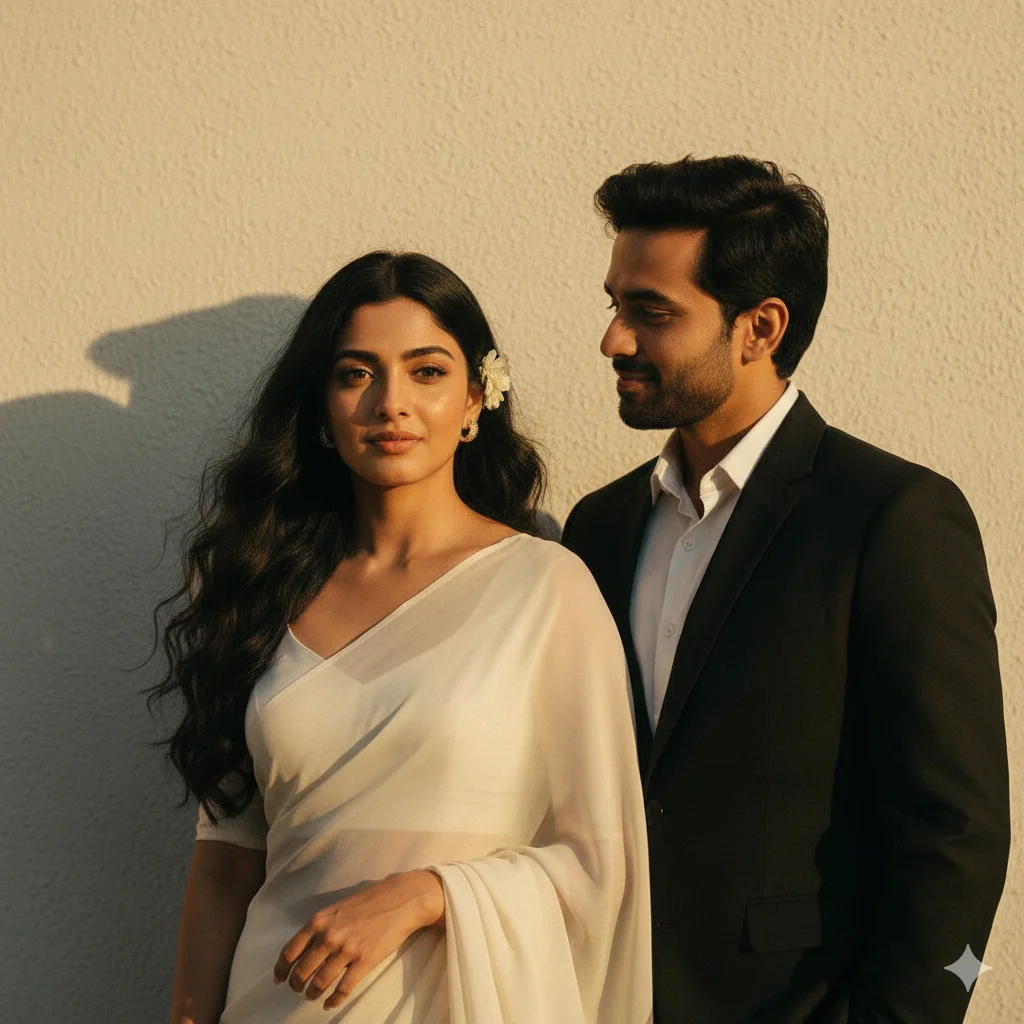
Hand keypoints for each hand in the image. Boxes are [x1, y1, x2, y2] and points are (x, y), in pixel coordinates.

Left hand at [273, 869, 444, 1009]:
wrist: (400, 900)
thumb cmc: (369, 901)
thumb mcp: (337, 908)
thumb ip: (321, 926)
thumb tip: (306, 948)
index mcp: (319, 921)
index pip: (290, 952)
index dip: (280, 970)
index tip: (279, 979)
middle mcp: (329, 936)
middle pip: (302, 971)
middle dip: (296, 985)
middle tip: (297, 989)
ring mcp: (346, 950)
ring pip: (320, 982)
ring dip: (312, 993)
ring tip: (312, 995)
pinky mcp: (364, 961)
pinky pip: (343, 988)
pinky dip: (333, 1000)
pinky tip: (330, 1003)